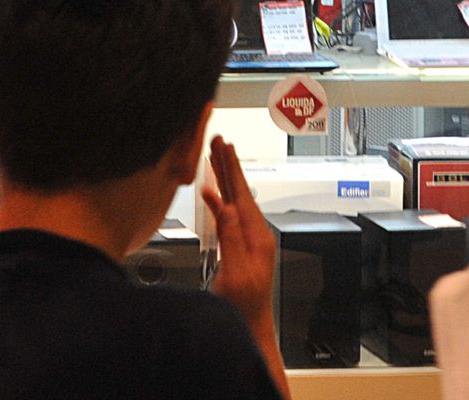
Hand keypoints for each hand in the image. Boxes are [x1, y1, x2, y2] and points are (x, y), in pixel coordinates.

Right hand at [201, 136, 275, 323]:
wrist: (250, 327)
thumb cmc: (244, 306)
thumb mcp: (237, 272)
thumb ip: (231, 239)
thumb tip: (225, 207)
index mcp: (257, 236)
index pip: (241, 194)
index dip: (231, 169)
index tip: (223, 147)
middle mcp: (255, 234)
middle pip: (239, 191)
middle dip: (228, 165)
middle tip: (218, 141)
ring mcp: (248, 240)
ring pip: (234, 200)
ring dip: (224, 177)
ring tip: (215, 156)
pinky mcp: (239, 246)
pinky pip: (228, 215)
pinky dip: (218, 199)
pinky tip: (211, 193)